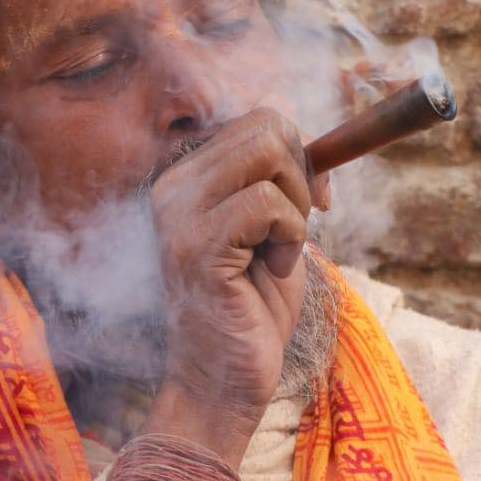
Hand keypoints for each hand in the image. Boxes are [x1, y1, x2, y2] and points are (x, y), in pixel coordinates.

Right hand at [148, 107, 319, 424]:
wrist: (223, 380)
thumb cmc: (251, 305)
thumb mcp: (271, 223)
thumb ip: (274, 168)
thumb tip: (279, 101)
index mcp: (186, 175)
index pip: (258, 117)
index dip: (299, 153)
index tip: (307, 200)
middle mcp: (172, 185)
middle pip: (267, 126)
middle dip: (302, 176)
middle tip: (292, 229)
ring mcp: (179, 213)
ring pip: (270, 155)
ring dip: (296, 209)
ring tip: (275, 253)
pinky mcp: (197, 246)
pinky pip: (267, 203)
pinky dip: (289, 236)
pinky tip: (269, 270)